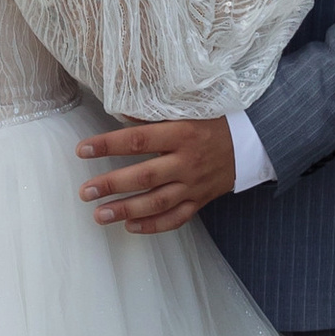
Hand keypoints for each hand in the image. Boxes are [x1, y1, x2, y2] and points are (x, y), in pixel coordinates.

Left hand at [75, 116, 235, 233]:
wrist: (252, 142)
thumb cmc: (213, 121)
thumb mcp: (187, 109)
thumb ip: (153, 111)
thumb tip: (117, 108)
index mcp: (182, 133)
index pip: (138, 140)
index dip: (108, 145)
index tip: (83, 150)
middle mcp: (187, 162)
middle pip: (144, 176)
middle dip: (112, 185)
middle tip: (85, 192)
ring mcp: (194, 185)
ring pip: (157, 203)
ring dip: (126, 210)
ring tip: (99, 215)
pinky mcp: (201, 201)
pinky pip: (176, 218)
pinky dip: (153, 226)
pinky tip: (130, 227)